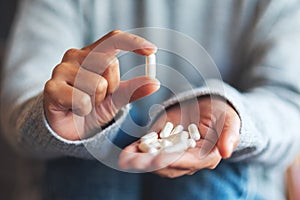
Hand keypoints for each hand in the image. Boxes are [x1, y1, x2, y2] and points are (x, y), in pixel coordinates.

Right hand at [44, 30, 159, 139]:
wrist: (68, 130)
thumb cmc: (91, 109)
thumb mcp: (115, 99)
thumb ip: (132, 90)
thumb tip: (155, 83)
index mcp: (91, 54)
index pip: (113, 39)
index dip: (133, 42)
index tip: (152, 51)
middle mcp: (75, 56)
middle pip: (109, 63)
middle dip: (112, 86)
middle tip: (100, 98)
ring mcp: (61, 70)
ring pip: (97, 83)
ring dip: (97, 101)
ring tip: (86, 104)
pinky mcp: (51, 87)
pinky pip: (81, 99)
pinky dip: (84, 109)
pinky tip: (74, 110)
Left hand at [119, 96, 239, 177]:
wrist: (211, 107)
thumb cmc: (222, 113)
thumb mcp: (229, 120)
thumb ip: (229, 134)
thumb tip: (227, 152)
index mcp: (206, 157)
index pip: (188, 161)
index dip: (172, 160)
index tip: (156, 159)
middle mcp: (189, 160)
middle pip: (168, 165)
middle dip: (148, 164)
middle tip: (131, 162)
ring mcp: (175, 154)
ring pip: (156, 161)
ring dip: (140, 161)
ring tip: (125, 158)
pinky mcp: (164, 146)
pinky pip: (151, 150)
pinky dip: (139, 151)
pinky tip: (127, 150)